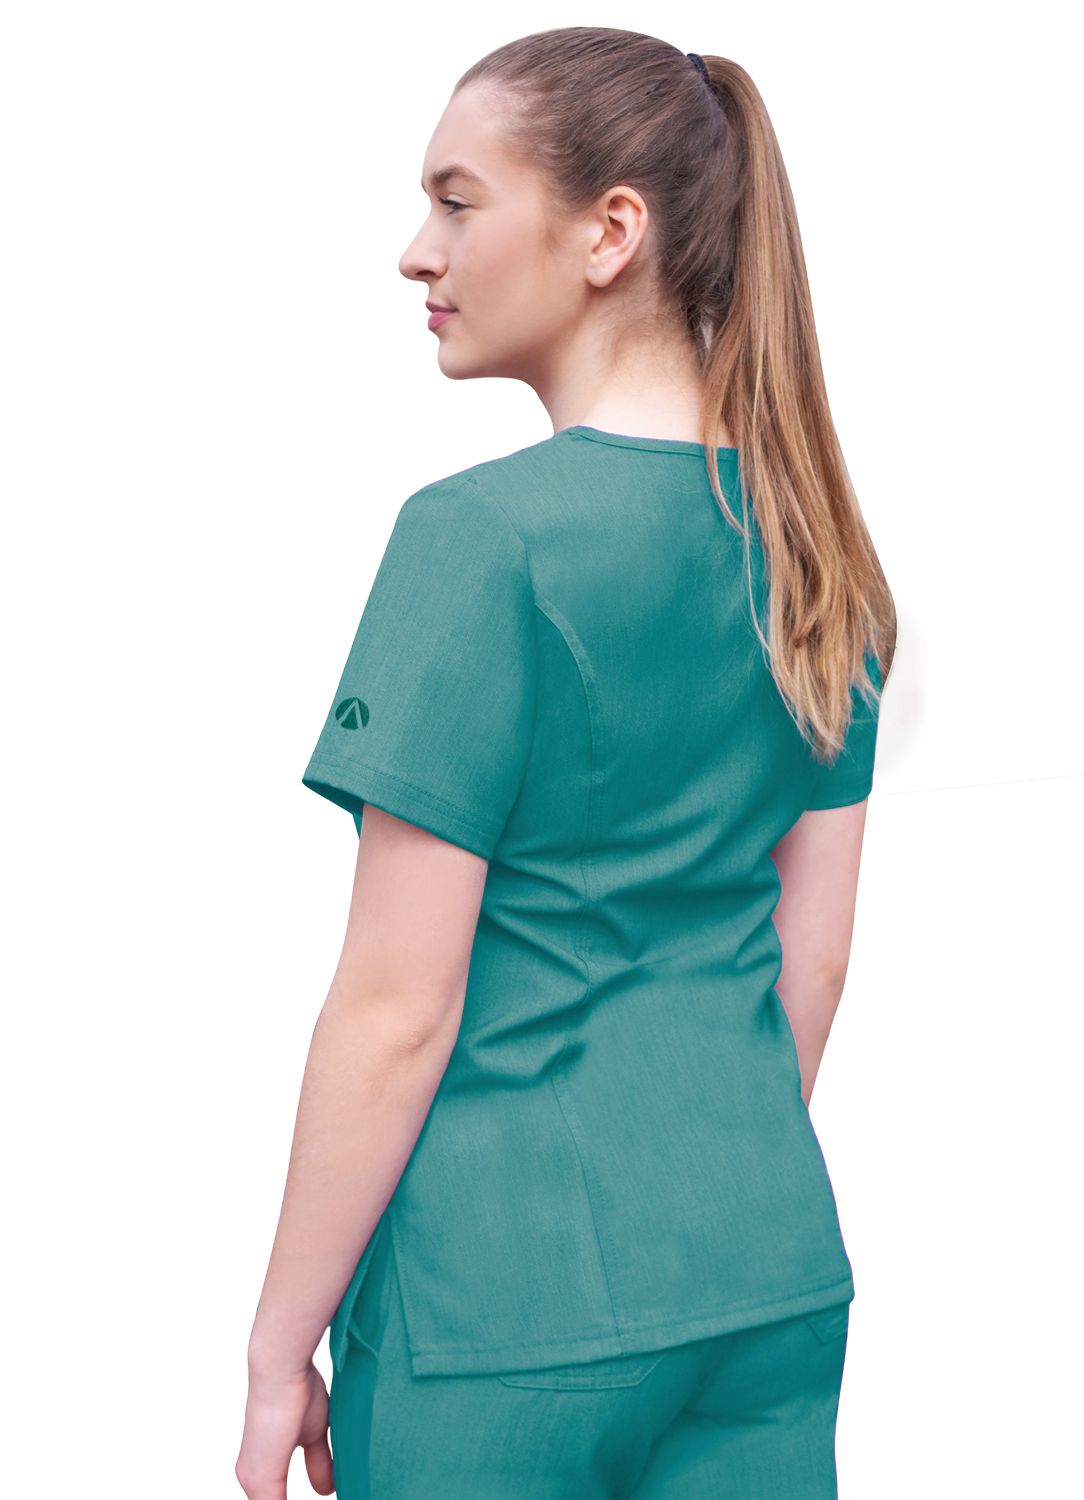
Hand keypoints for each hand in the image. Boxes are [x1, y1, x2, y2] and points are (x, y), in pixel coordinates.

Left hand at [235, 1359, 334, 1499]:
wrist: (281, 1369)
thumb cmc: (297, 1390)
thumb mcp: (313, 1434)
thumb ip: (319, 1462)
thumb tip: (328, 1489)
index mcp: (264, 1468)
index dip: (303, 1493)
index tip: (323, 1492)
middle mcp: (254, 1478)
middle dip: (298, 1497)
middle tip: (326, 1496)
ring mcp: (255, 1481)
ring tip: (334, 1498)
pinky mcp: (260, 1480)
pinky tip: (325, 1497)